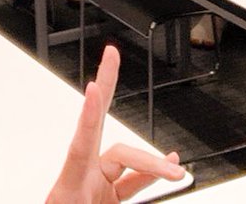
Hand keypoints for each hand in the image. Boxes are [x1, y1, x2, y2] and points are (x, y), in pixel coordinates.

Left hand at [46, 46, 184, 202]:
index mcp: (70, 187)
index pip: (80, 146)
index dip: (89, 116)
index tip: (94, 87)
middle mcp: (82, 178)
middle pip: (98, 123)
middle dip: (107, 86)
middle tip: (110, 55)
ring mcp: (94, 183)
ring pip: (126, 158)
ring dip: (153, 162)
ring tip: (176, 170)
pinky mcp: (105, 194)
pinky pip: (131, 178)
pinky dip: (150, 173)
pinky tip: (167, 166)